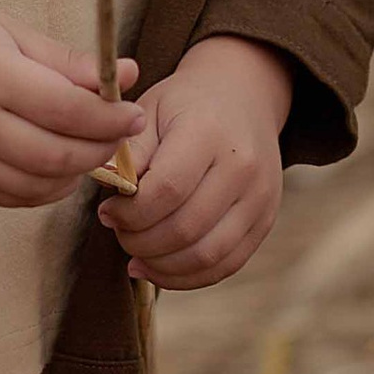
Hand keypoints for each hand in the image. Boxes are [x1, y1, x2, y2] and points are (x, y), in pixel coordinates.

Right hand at [0, 6, 140, 207]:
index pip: (66, 108)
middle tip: (120, 136)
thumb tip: (129, 74)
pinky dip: (46, 189)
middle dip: (100, 149)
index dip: (110, 117)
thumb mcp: (9, 33)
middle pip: (55, 154)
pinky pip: (13, 198)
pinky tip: (58, 169)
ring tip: (90, 150)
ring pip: (37, 184)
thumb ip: (67, 61)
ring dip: (76, 173)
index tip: (134, 114)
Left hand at [100, 35, 293, 289]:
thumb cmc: (185, 105)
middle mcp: (243, 167)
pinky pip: (225, 266)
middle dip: (140, 242)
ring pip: (206, 256)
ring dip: (161, 265)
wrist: (243, 95)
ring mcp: (260, 198)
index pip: (167, 191)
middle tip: (120, 232)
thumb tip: (115, 198)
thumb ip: (130, 153)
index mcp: (210, 133)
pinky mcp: (265, 221)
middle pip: (185, 229)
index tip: (108, 211)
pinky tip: (157, 268)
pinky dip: (186, 277)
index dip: (129, 213)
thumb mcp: (150, 111)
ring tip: (136, 253)